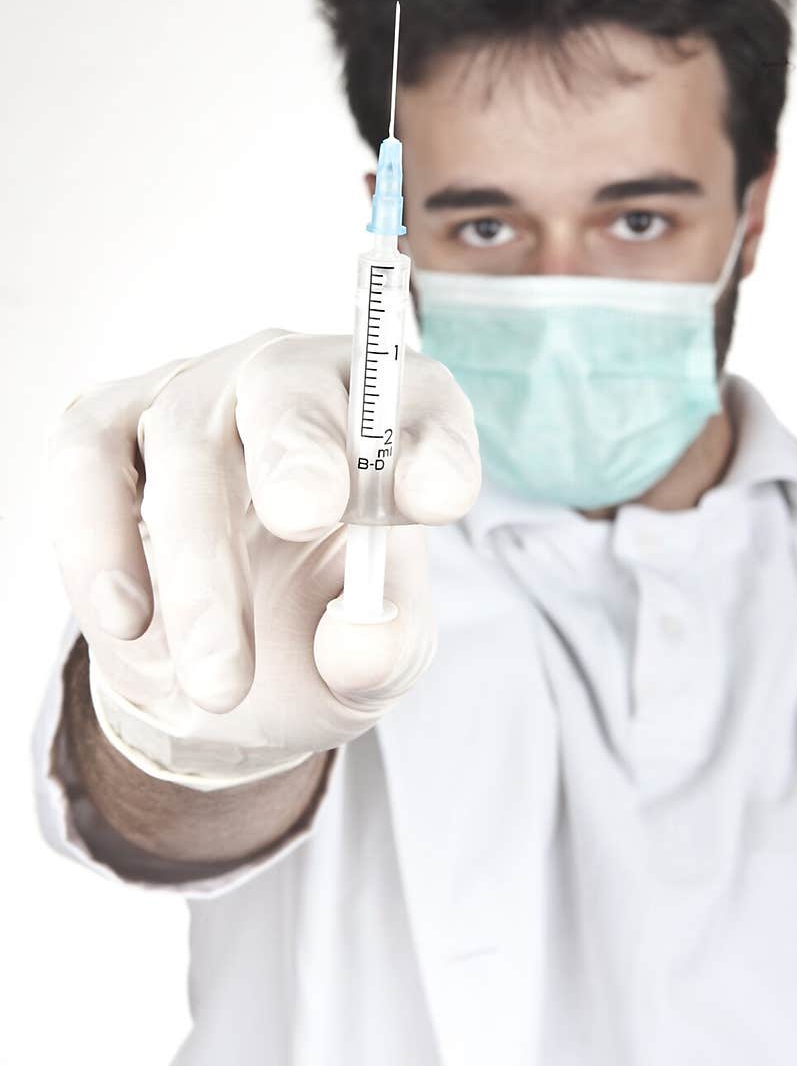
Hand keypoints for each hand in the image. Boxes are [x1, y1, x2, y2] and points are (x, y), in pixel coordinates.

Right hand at [44, 328, 480, 777]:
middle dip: (298, 449)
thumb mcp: (378, 659)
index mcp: (381, 424)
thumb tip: (356, 645)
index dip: (433, 440)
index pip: (417, 400)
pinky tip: (127, 624)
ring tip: (219, 680)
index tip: (439, 499)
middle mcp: (289, 384)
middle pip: (289, 385)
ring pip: (184, 441)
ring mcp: (190, 398)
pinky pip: (88, 462)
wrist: (219, 670)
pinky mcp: (104, 430)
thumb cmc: (317, 629)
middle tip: (301, 514)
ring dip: (196, 560)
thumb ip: (384, 648)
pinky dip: (98, 543)